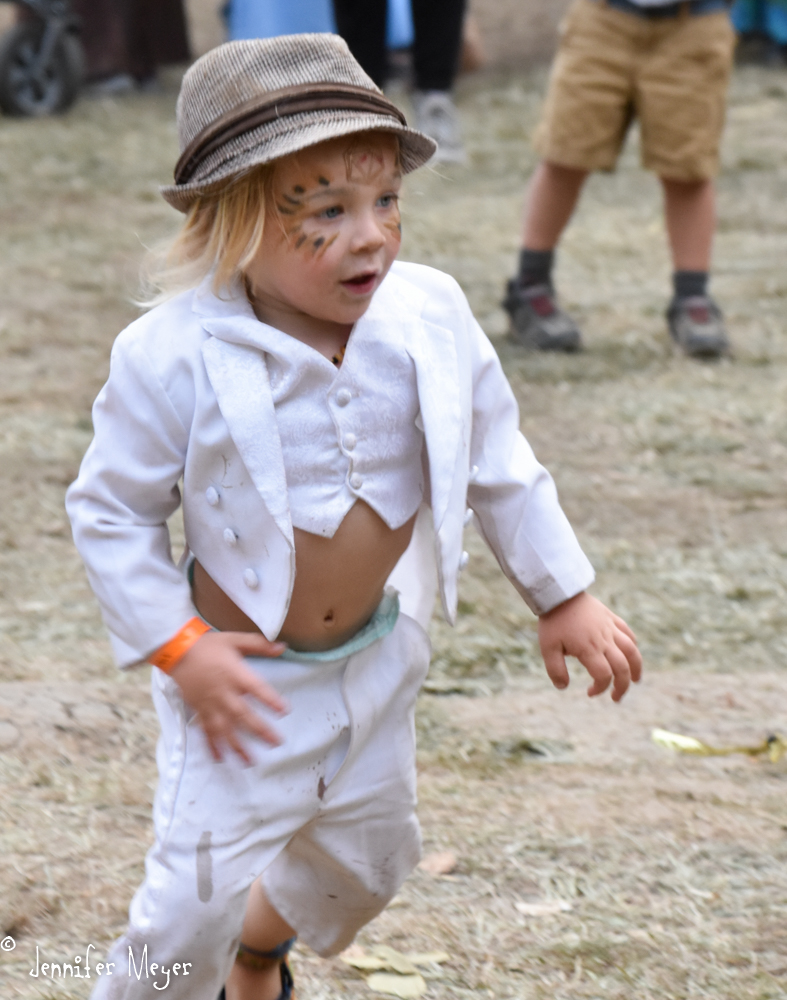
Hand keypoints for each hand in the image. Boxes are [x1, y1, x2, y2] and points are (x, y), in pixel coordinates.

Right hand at [169, 630, 287, 762]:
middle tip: (276, 743)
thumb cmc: (208, 645)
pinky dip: (212, 746)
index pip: (257, 689)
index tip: (284, 712)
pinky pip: (206, 731)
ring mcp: (210, 704)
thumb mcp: (235, 639)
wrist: (177, 651)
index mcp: (235, 674)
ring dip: (238, 746)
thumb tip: (283, 647)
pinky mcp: (199, 710)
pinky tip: (220, 759)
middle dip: (260, 731)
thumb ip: (259, 644)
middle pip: (243, 715)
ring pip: (225, 729)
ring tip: (250, 762)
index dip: (271, 701)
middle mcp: (224, 693)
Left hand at [538, 592, 641, 701]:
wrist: (559, 592)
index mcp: (589, 648)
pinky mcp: (611, 618)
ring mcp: (610, 628)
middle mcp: (604, 640)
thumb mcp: (547, 648)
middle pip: (622, 667)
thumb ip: (555, 670)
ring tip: (636, 679)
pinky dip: (632, 645)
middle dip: (622, 686)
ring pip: (632, 650)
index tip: (589, 692)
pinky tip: (631, 653)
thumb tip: (563, 687)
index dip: (600, 688)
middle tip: (616, 698)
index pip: (604, 675)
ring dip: (636, 667)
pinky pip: (628, 633)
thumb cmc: (553, 621)